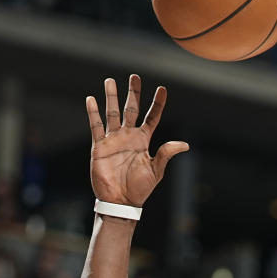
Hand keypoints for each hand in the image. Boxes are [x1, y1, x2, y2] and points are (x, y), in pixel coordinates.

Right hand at [87, 74, 188, 206]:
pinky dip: (93, 113)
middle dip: (133, 93)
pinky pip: (96, 126)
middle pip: (131, 109)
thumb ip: (166, 154)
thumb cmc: (139, 188)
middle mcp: (128, 137)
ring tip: (110, 80)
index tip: (162, 89)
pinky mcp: (99, 146)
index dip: (157, 104)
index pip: (152, 118)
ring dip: (111, 97)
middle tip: (135, 76)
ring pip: (112, 113)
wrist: (121, 201)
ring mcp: (114, 140)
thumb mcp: (156, 170)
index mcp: (143, 141)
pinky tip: (91, 100)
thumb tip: (185, 145)